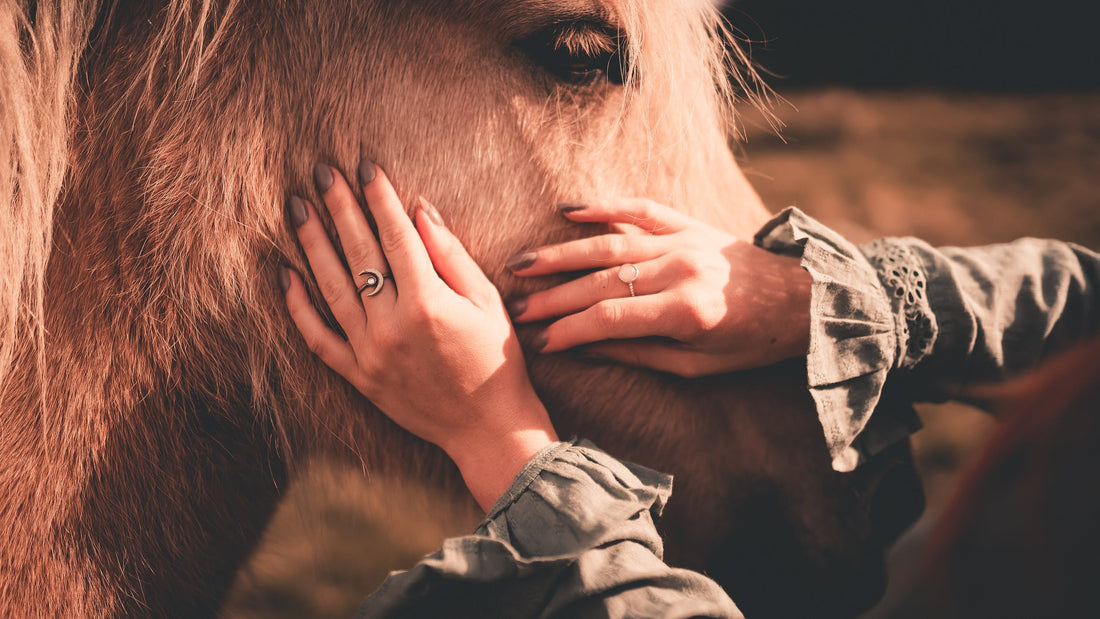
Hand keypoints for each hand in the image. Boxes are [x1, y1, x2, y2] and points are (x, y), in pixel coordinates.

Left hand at [280, 161, 556, 510]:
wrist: (488, 427)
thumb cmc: (496, 360)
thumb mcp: (486, 301)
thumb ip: (450, 256)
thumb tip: (420, 211)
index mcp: (428, 302)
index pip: (395, 236)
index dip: (380, 198)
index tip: (365, 167)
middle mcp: (392, 324)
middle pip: (358, 253)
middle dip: (340, 208)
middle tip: (321, 173)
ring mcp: (370, 352)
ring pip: (331, 287)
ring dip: (311, 244)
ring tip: (298, 208)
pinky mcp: (359, 376)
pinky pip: (318, 337)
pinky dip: (298, 306)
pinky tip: (284, 275)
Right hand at [505, 198, 810, 376]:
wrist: (799, 300)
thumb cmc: (749, 343)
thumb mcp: (697, 366)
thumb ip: (639, 354)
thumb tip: (584, 348)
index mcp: (687, 311)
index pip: (611, 318)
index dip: (570, 330)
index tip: (539, 342)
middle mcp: (682, 269)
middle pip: (602, 281)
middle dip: (554, 297)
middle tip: (514, 309)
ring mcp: (684, 240)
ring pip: (610, 243)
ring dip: (562, 254)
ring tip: (522, 264)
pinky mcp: (687, 223)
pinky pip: (640, 209)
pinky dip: (603, 207)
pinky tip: (567, 210)